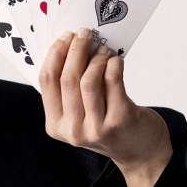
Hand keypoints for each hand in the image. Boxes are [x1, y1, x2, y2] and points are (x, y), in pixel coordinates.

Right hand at [39, 30, 173, 186]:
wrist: (140, 152)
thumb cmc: (109, 127)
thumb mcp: (81, 115)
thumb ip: (72, 91)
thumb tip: (71, 47)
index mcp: (56, 126)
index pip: (47, 81)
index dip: (55, 54)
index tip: (65, 37)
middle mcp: (73, 129)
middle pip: (68, 78)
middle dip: (76, 49)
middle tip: (85, 34)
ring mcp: (96, 127)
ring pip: (88, 80)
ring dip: (97, 57)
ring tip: (104, 50)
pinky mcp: (120, 120)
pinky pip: (113, 82)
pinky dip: (114, 65)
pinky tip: (116, 61)